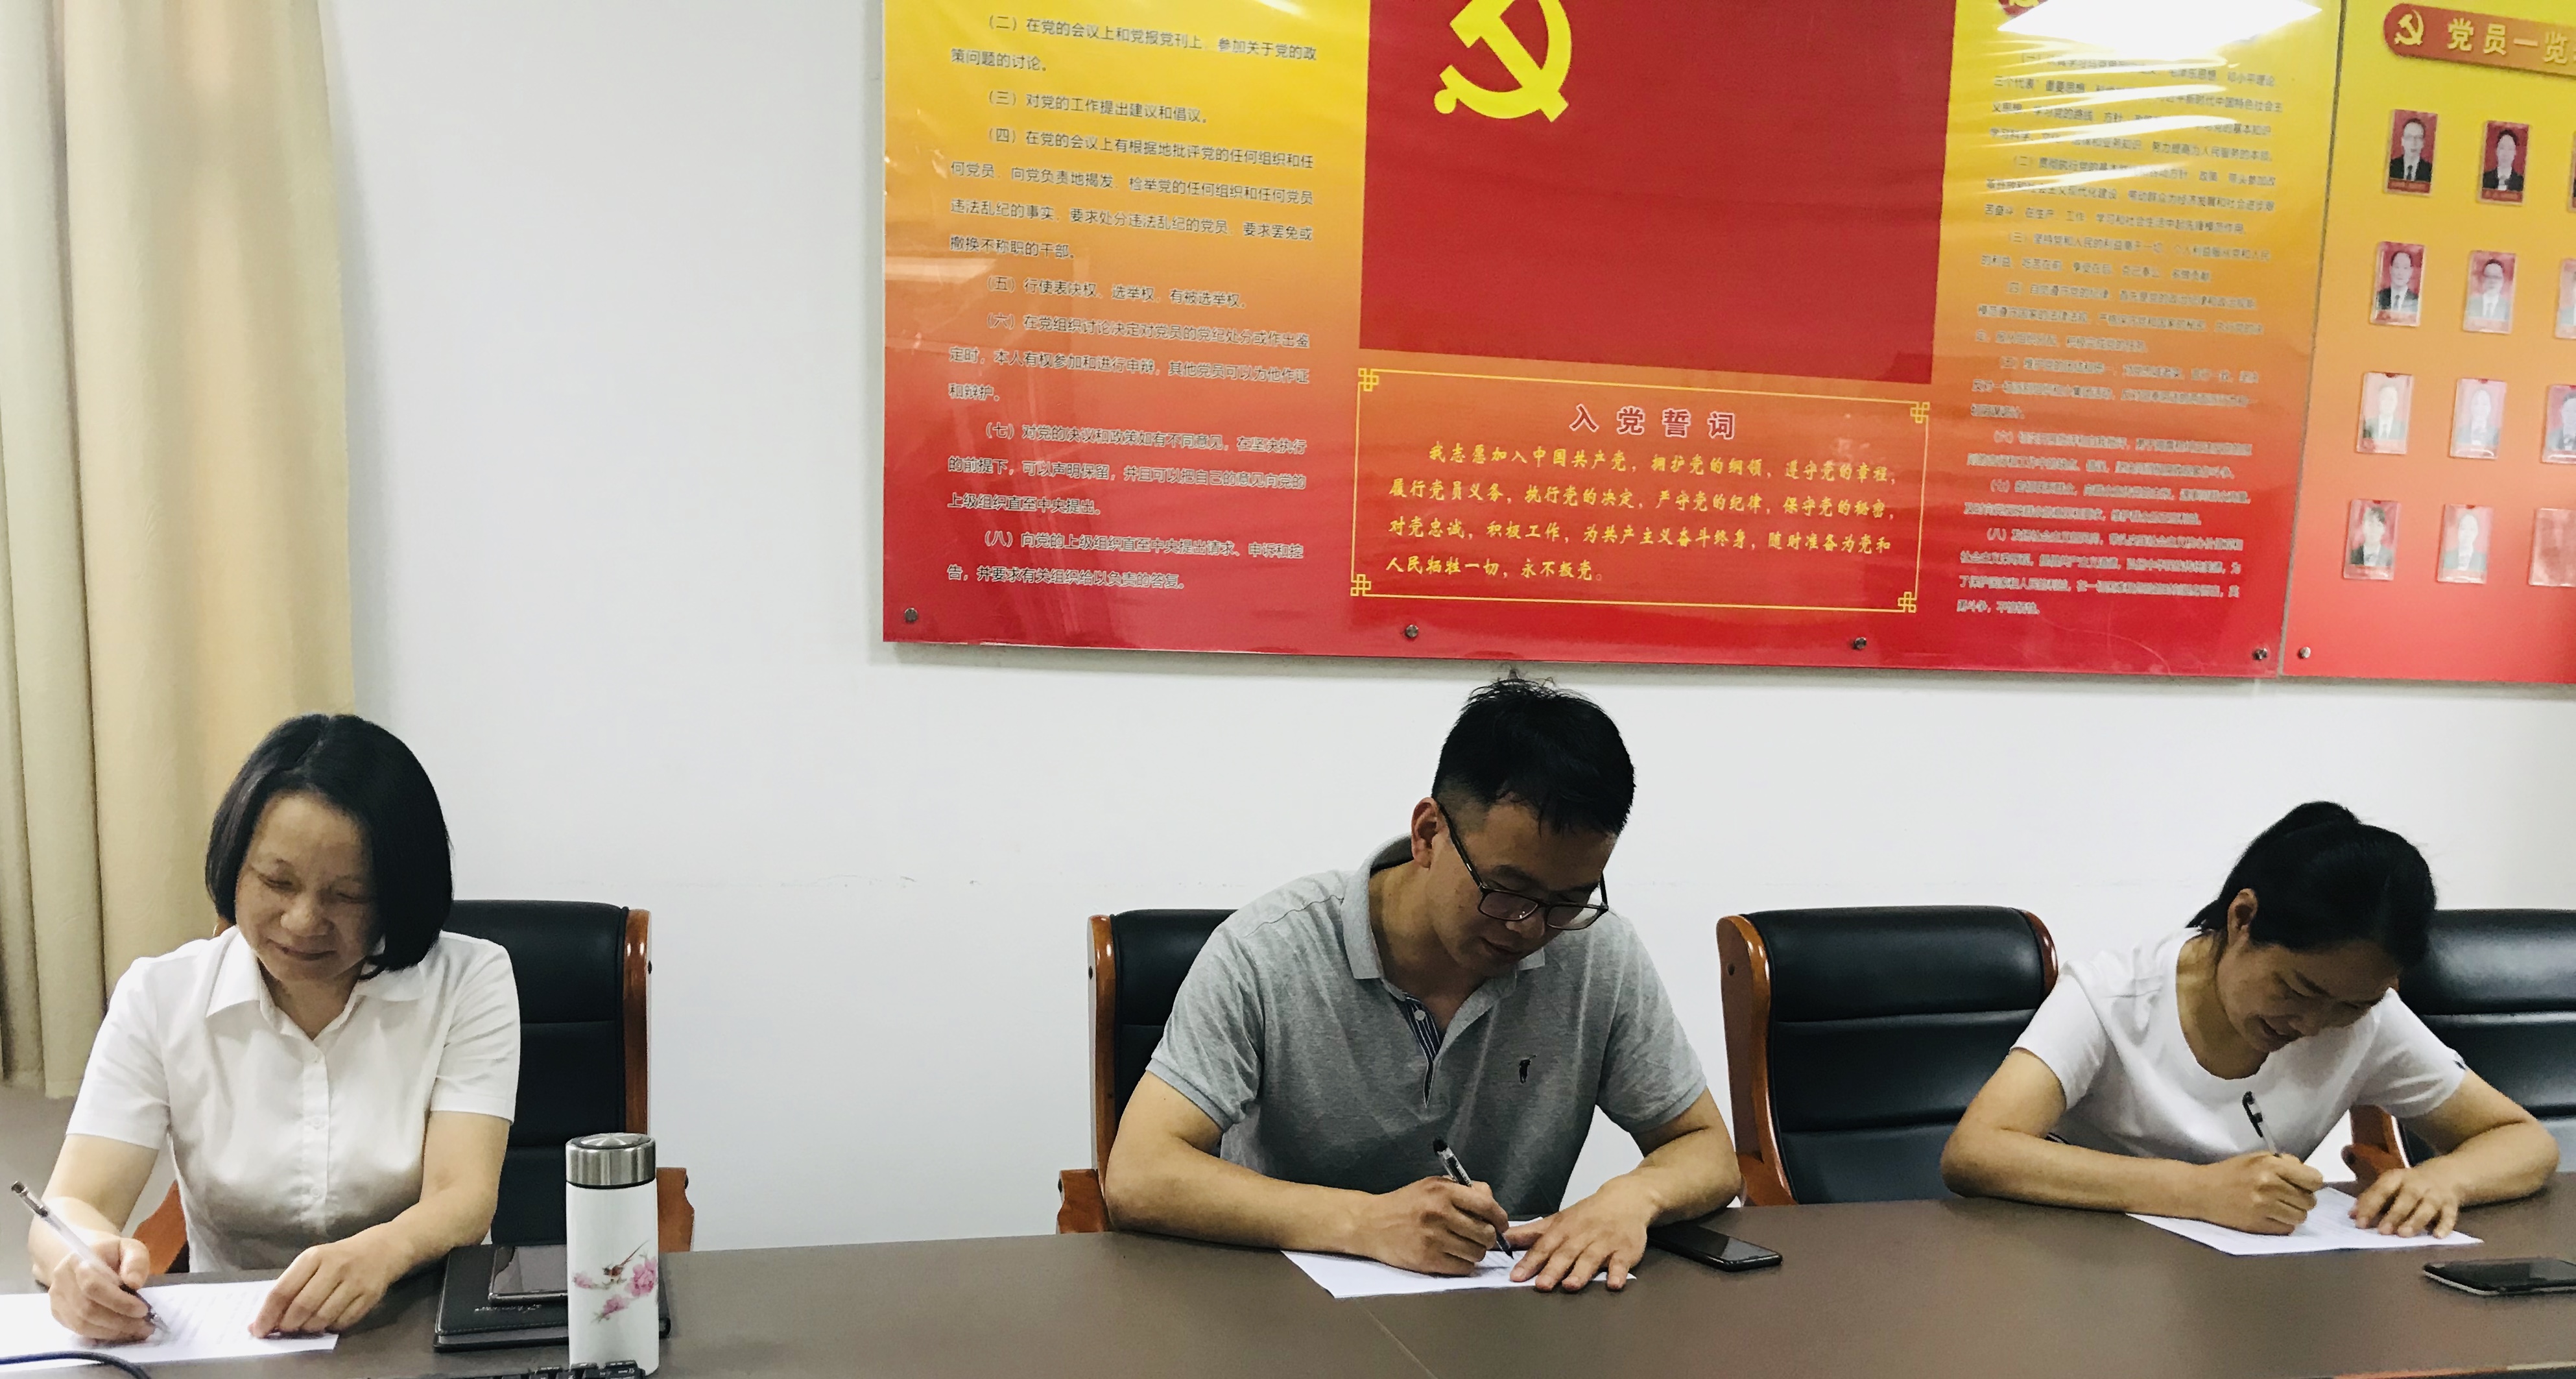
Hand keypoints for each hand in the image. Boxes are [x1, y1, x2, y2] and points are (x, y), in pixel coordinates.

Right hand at [45, 1234, 152, 1342]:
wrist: (86, 1259)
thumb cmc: (112, 1254)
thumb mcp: (130, 1248)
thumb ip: (136, 1261)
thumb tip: (134, 1283)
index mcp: (77, 1260)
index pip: (93, 1286)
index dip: (118, 1301)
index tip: (143, 1309)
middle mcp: (61, 1280)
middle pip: (87, 1309)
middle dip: (119, 1321)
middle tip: (144, 1326)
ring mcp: (56, 1299)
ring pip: (82, 1324)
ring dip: (112, 1332)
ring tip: (136, 1330)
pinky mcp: (57, 1313)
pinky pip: (78, 1330)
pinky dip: (102, 1335)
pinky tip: (121, 1332)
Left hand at [252, 1234, 404, 1335]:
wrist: (384, 1248)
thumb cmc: (340, 1256)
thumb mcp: (314, 1261)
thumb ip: (291, 1286)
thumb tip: (264, 1319)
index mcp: (314, 1256)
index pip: (283, 1290)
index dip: (267, 1314)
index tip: (258, 1330)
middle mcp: (335, 1267)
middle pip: (302, 1307)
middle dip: (288, 1325)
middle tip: (284, 1329)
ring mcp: (355, 1282)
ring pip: (322, 1318)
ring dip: (308, 1329)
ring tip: (306, 1325)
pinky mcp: (370, 1295)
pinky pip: (343, 1322)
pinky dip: (331, 1327)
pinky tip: (328, 1321)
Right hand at [1351, 1177, 1508, 1275]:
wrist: (1371, 1224)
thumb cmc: (1405, 1203)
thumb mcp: (1433, 1185)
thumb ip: (1464, 1189)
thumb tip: (1492, 1203)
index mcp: (1444, 1191)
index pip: (1488, 1206)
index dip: (1500, 1218)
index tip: (1500, 1224)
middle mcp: (1440, 1214)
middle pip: (1486, 1233)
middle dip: (1489, 1237)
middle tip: (1481, 1236)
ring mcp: (1434, 1238)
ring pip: (1477, 1253)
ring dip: (1476, 1252)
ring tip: (1464, 1246)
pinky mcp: (1428, 1260)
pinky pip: (1463, 1268)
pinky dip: (1463, 1264)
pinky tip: (1454, 1256)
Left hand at [1506, 1179, 1650, 1291]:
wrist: (1625, 1199)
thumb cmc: (1586, 1214)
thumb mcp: (1557, 1220)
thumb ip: (1530, 1233)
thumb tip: (1502, 1240)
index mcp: (1563, 1230)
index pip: (1543, 1247)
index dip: (1529, 1262)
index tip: (1516, 1276)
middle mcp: (1582, 1236)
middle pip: (1565, 1254)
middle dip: (1553, 1270)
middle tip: (1541, 1286)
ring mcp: (1604, 1243)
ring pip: (1591, 1258)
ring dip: (1581, 1272)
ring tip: (1571, 1286)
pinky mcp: (1625, 1250)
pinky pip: (1622, 1263)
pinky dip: (1618, 1273)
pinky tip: (1613, 1284)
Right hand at [2192, 1151, 2323, 1233]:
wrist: (2201, 1191)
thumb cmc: (2230, 1172)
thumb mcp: (2257, 1158)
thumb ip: (2284, 1163)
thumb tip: (2306, 1174)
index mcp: (2271, 1166)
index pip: (2314, 1180)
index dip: (2311, 1183)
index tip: (2303, 1184)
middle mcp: (2270, 1187)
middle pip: (2310, 1201)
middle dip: (2302, 1199)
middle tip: (2287, 1196)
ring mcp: (2264, 1208)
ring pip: (2301, 1217)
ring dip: (2293, 1213)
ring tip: (2279, 1207)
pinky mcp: (2258, 1225)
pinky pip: (2287, 1229)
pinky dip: (2282, 1223)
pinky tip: (2271, 1216)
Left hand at [2351, 1163, 2462, 1237]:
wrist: (2447, 1175)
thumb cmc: (2410, 1184)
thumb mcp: (2391, 1185)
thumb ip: (2372, 1199)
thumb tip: (2352, 1216)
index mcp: (2397, 1178)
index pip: (2381, 1190)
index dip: (2370, 1206)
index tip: (2359, 1223)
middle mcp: (2417, 1184)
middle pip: (2406, 1198)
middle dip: (2394, 1215)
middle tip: (2383, 1231)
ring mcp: (2436, 1194)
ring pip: (2427, 1207)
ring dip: (2415, 1220)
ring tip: (2404, 1234)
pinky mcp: (2451, 1205)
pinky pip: (2450, 1215)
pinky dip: (2445, 1225)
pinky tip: (2437, 1236)